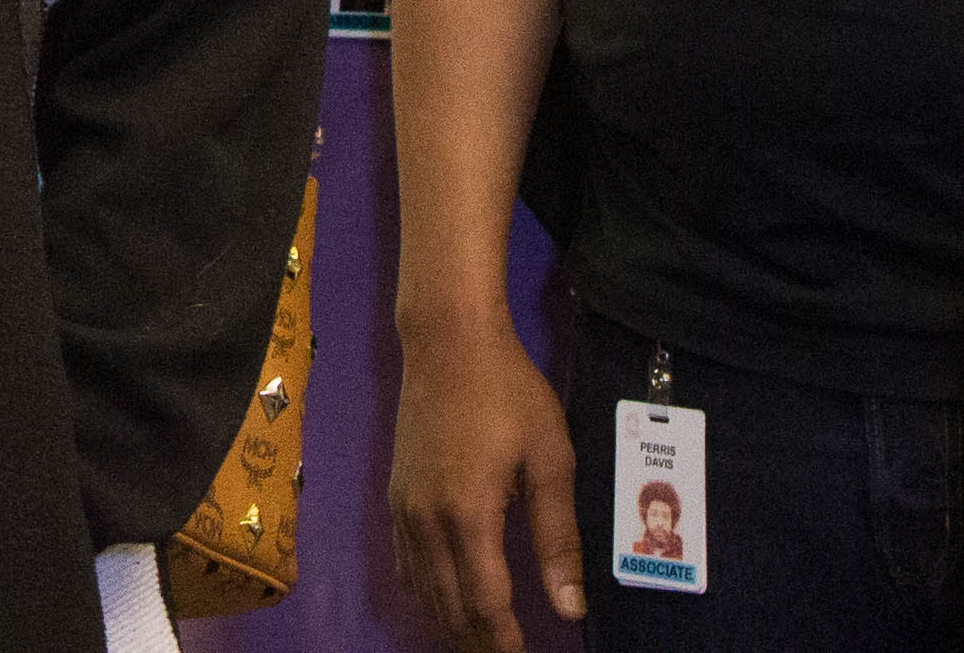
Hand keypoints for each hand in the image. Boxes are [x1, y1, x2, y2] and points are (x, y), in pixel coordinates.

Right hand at [391, 306, 579, 650]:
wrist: (447, 340)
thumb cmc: (508, 392)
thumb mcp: (550, 459)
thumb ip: (558, 537)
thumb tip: (570, 607)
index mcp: (469, 516)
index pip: (485, 604)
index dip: (503, 642)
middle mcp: (427, 522)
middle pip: (450, 606)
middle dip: (478, 641)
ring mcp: (404, 510)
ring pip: (424, 591)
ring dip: (451, 624)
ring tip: (480, 642)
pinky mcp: (394, 497)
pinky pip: (405, 565)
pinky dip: (425, 595)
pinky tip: (442, 603)